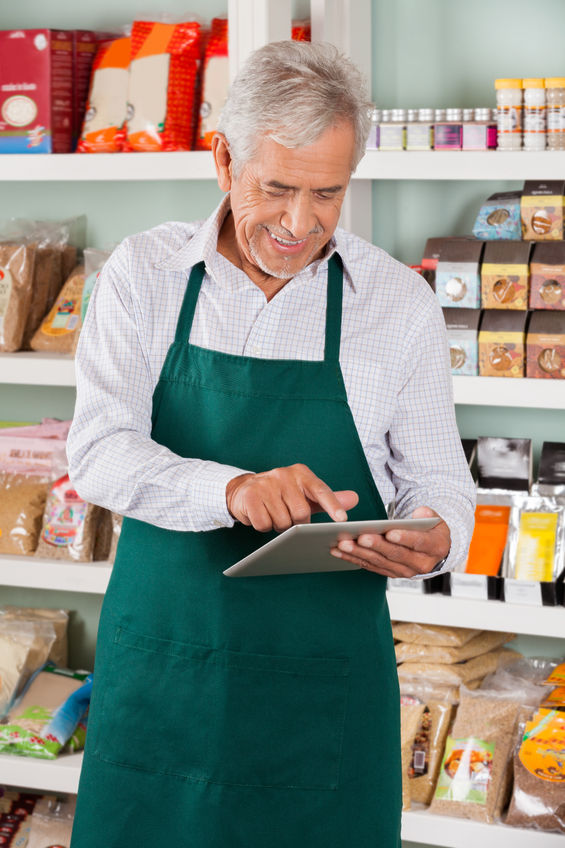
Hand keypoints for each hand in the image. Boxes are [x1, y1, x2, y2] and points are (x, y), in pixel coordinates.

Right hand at [226, 463, 358, 532]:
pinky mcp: (250, 496)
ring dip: (279, 526)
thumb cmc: (282, 494)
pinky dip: (264, 526)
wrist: (245, 490)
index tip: (342, 519)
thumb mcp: (306, 494)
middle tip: (289, 517)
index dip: (332, 505)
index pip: (320, 490)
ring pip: (282, 521)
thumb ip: (329, 498)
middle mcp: (283, 475)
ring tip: (273, 514)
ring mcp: (265, 484)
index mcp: (301, 473)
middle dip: (296, 523)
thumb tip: (354, 498)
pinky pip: (264, 524)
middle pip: (301, 513)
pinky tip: (261, 515)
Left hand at [330, 506, 450, 577]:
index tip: (390, 532)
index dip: (404, 538)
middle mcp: (420, 563)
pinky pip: (370, 566)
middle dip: (376, 545)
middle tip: (360, 537)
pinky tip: (340, 551)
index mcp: (434, 547)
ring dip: (359, 553)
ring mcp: (404, 571)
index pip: (418, 542)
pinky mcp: (390, 573)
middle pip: (395, 554)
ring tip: (343, 543)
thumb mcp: (435, 519)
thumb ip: (428, 514)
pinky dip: (354, 559)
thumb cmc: (431, 531)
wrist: (433, 551)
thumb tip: (420, 512)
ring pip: (379, 562)